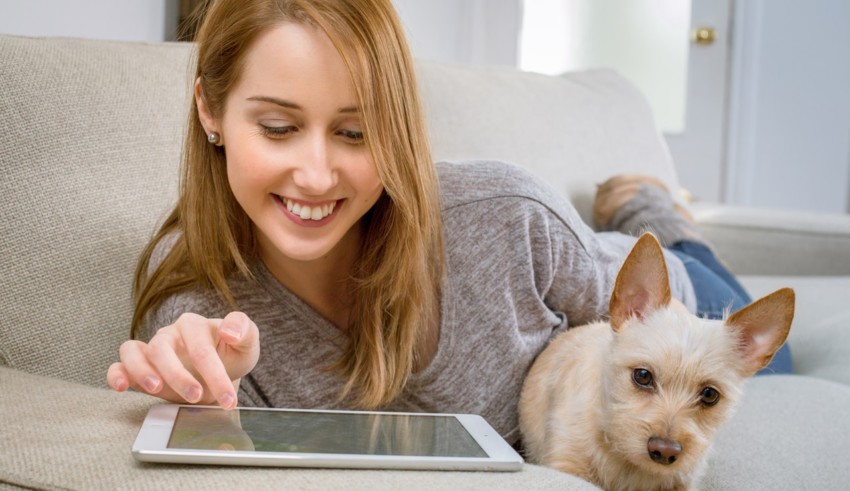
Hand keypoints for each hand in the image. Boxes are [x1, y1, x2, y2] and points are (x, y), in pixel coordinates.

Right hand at [106, 311, 259, 409]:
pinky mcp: (139, 366)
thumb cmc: (232, 354)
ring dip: (142, 371)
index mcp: (195, 325)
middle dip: (178, 375)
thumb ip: (244, 330)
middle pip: (163, 348)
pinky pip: (119, 364)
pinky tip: (122, 386)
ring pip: (134, 351)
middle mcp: (169, 334)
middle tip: (195, 397)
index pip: (200, 347)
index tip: (228, 400)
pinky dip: (117, 374)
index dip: (215, 374)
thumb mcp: (247, 343)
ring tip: (156, 389)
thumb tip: (229, 331)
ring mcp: (151, 349)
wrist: (220, 371)